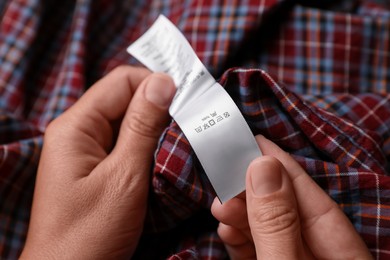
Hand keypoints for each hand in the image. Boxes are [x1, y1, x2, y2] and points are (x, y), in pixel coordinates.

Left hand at [20, 66, 175, 258]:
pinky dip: (149, 148)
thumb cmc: (90, 233)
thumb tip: (163, 82)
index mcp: (76, 126)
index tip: (188, 98)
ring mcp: (88, 152)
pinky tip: (166, 159)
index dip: (156, 84)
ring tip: (183, 142)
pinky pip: (127, 146)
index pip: (121, 82)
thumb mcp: (124, 176)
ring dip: (157, 130)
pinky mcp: (99, 169)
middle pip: (125, 101)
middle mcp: (79, 132)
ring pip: (130, 124)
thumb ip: (143, 126)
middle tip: (192, 122)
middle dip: (160, 109)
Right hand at [211, 135, 371, 258]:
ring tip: (221, 207)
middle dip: (253, 193)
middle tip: (225, 179)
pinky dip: (240, 239)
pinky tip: (227, 230)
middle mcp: (323, 256)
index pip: (313, 198)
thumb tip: (263, 167)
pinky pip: (260, 249)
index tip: (255, 140)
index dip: (282, 166)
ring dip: (241, 216)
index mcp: (344, 255)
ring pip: (270, 229)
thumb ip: (276, 223)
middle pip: (288, 210)